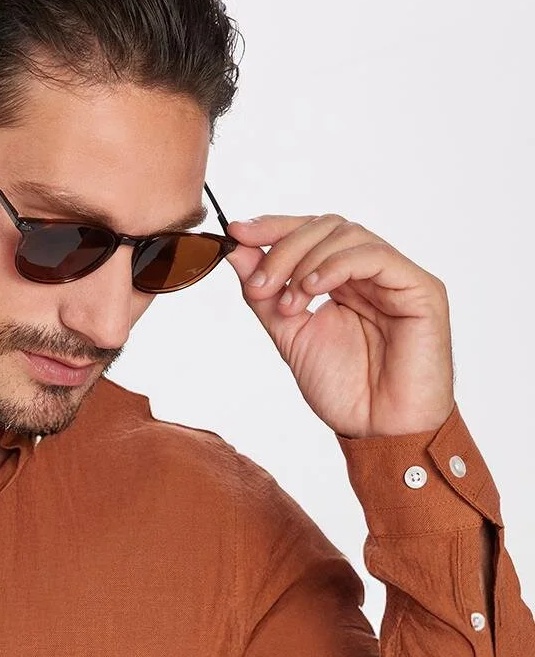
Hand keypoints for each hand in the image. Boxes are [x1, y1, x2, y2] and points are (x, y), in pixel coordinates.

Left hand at [224, 213, 454, 438]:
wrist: (379, 430)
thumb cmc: (346, 391)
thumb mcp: (291, 337)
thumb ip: (267, 296)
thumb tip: (236, 253)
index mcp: (344, 281)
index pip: (310, 233)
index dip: (273, 227)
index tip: (235, 233)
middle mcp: (371, 273)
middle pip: (326, 227)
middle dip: (284, 247)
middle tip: (260, 283)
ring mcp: (397, 277)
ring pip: (348, 235)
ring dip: (306, 261)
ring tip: (290, 302)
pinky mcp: (421, 289)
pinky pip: (376, 257)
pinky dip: (337, 266)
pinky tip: (313, 289)